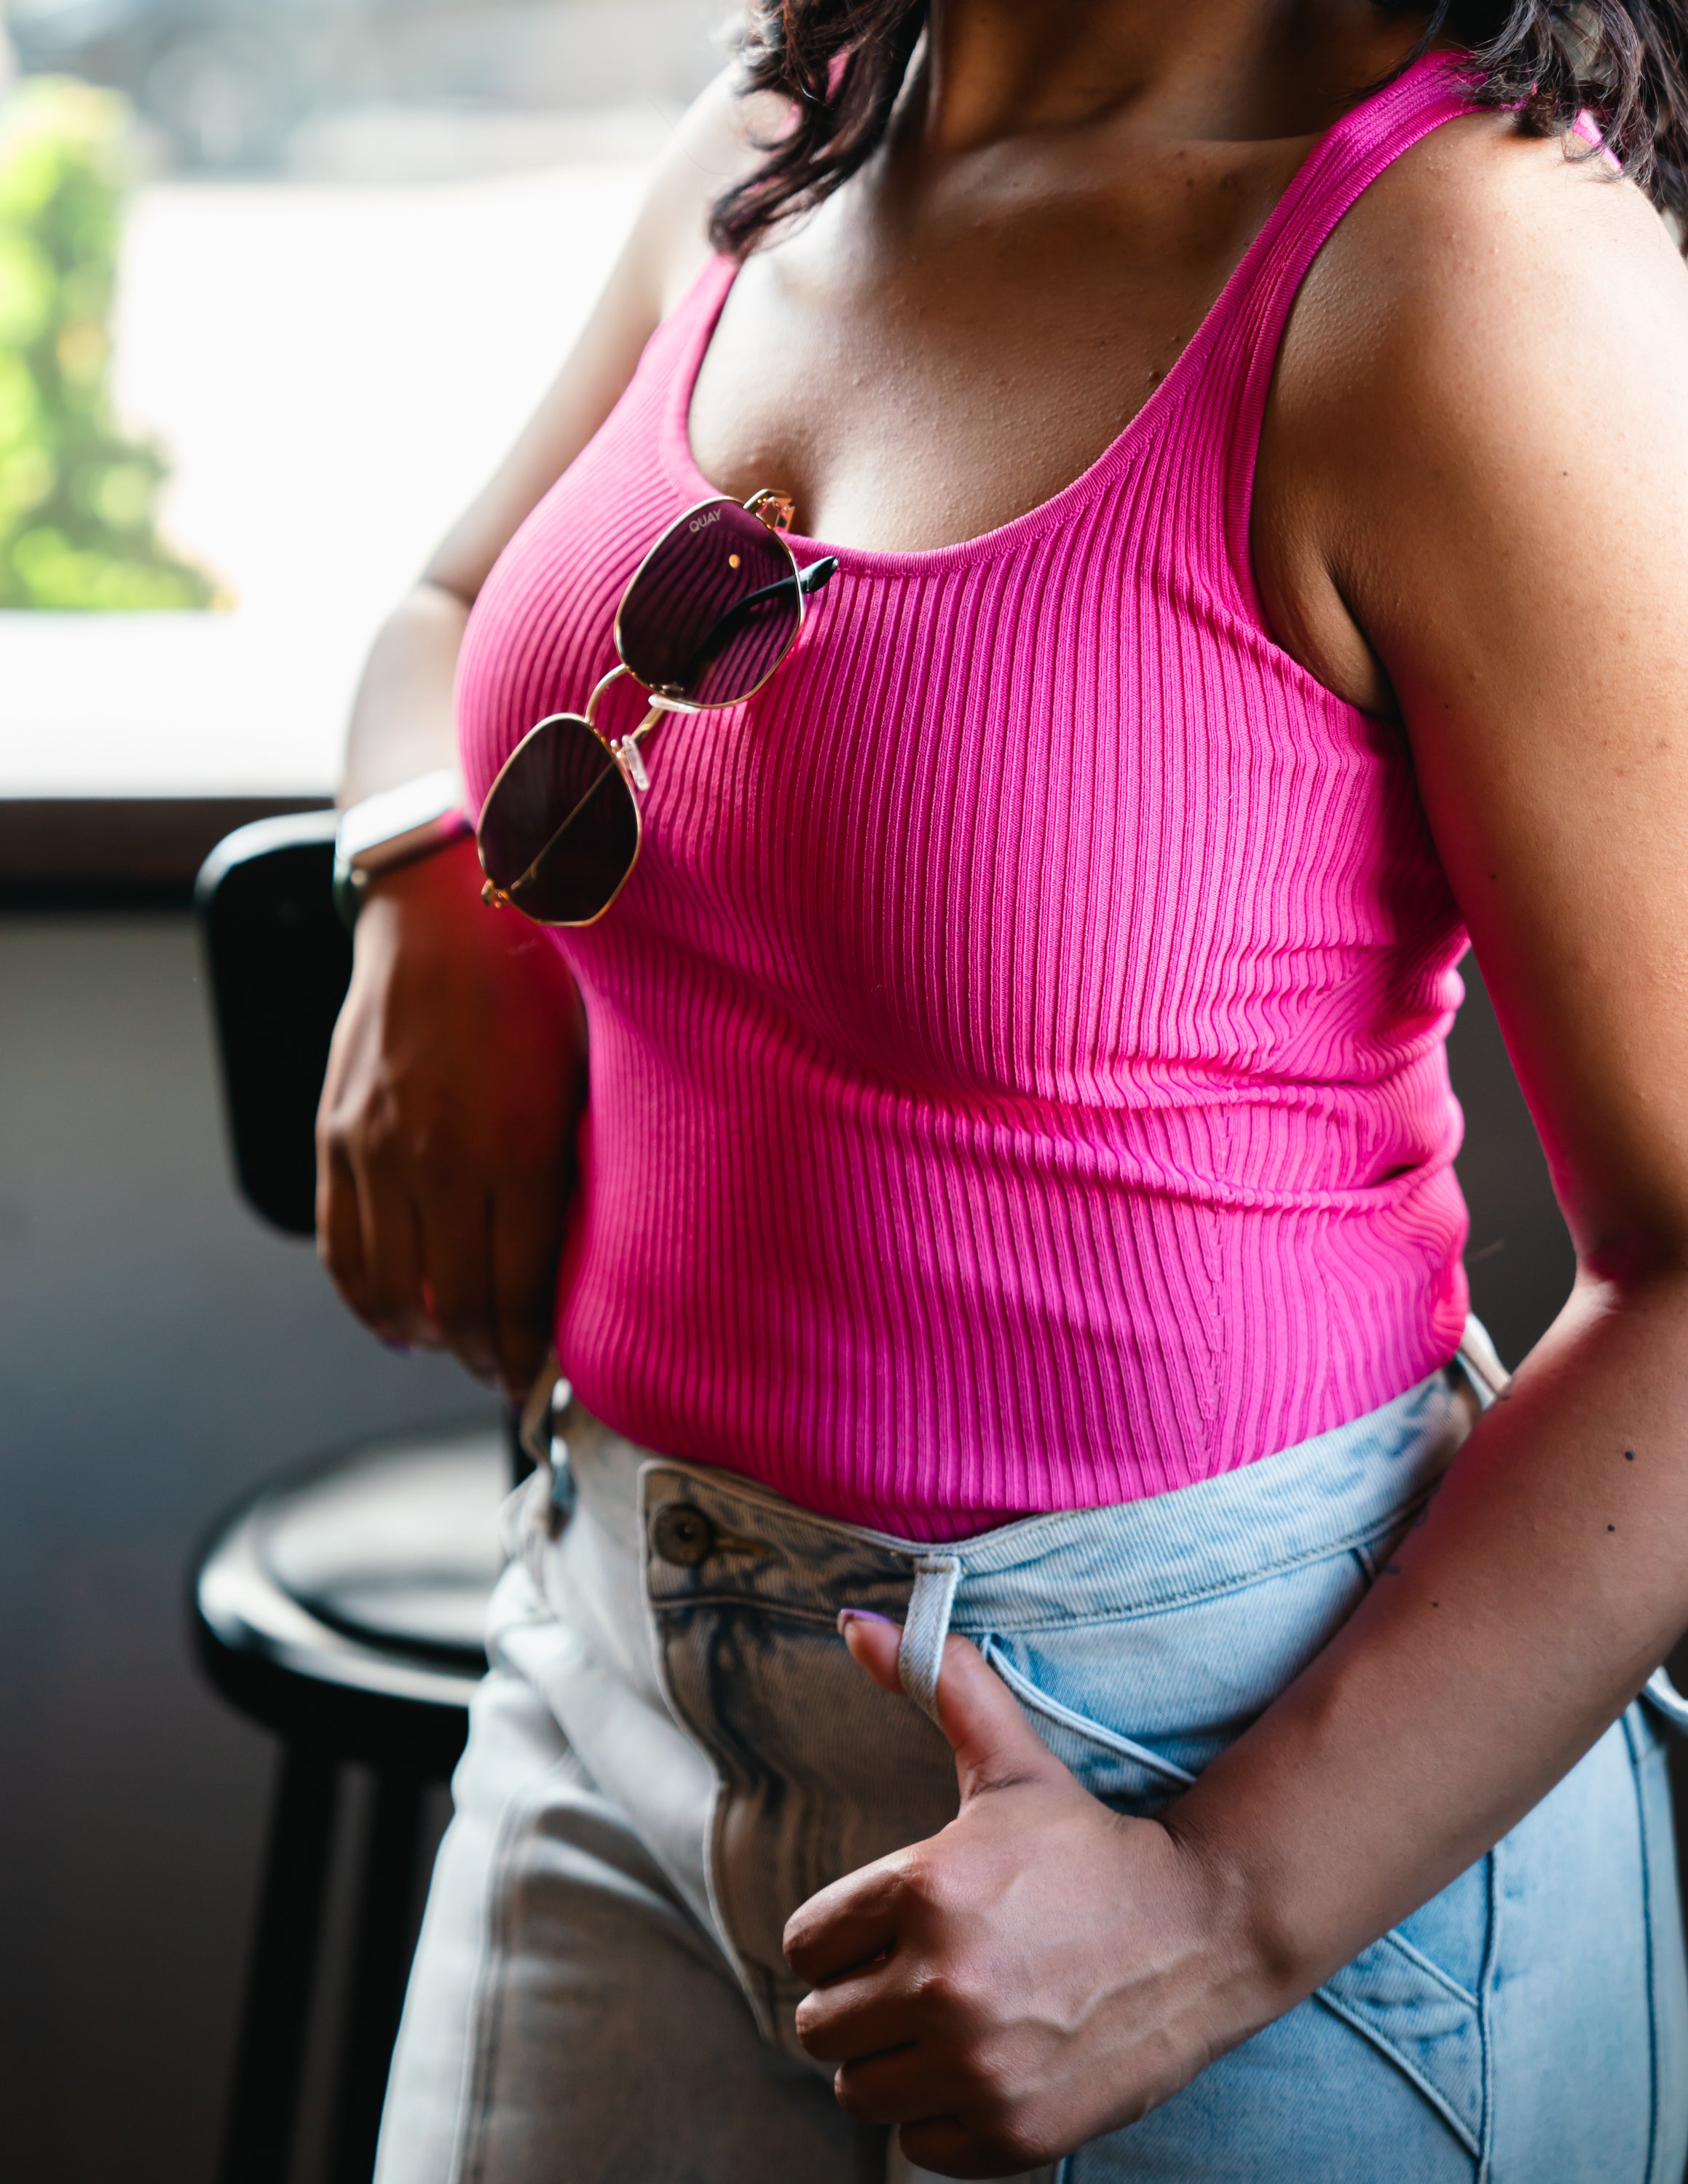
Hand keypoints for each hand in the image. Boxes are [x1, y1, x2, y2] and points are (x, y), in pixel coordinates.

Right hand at [316, 835, 586, 1397]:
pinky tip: (394, 1320)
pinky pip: (338, 1246)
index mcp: (516, 1146)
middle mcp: (441, 1158)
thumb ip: (587, 1164)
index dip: (529, 1351)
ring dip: (424, 1337)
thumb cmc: (539, 984)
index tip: (544, 1375)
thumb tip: (604, 1256)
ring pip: (391, 1289)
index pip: (517, 1292)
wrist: (444, 911)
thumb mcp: (591, 1073)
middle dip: (484, 1358)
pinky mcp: (337, 1135)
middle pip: (455, 1305)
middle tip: (507, 1376)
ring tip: (455, 1351)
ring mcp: (378, 1149)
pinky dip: (364, 1299)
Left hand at [786, 1616, 1261, 2177]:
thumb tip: (852, 1619)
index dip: (842, 1938)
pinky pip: (918, 2144)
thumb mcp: (1012, 1763)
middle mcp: (943, 1983)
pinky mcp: (1012, 2130)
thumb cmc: (1090, 1845)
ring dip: (894, 2062)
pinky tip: (985, 2066)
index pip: (805, 1945)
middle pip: (821, 2026)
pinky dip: (941, 2116)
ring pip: (860, 2091)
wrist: (1202, 1930)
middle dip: (860, 2002)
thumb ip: (932, 1681)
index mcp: (925, 1889)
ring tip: (950, 2022)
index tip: (892, 1931)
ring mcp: (978, 2064)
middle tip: (919, 1979)